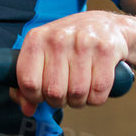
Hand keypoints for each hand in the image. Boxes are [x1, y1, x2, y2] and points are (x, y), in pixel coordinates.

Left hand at [11, 13, 130, 116]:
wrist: (107, 26)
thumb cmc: (71, 43)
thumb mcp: (45, 55)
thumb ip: (30, 82)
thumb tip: (28, 109)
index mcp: (37, 38)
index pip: (28, 82)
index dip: (34, 97)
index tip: (42, 95)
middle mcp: (59, 38)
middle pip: (54, 92)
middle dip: (59, 100)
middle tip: (64, 91)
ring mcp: (83, 43)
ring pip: (77, 94)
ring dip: (79, 100)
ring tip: (80, 88)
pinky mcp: (106, 50)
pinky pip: (98, 91)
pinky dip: (96, 97)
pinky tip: (95, 85)